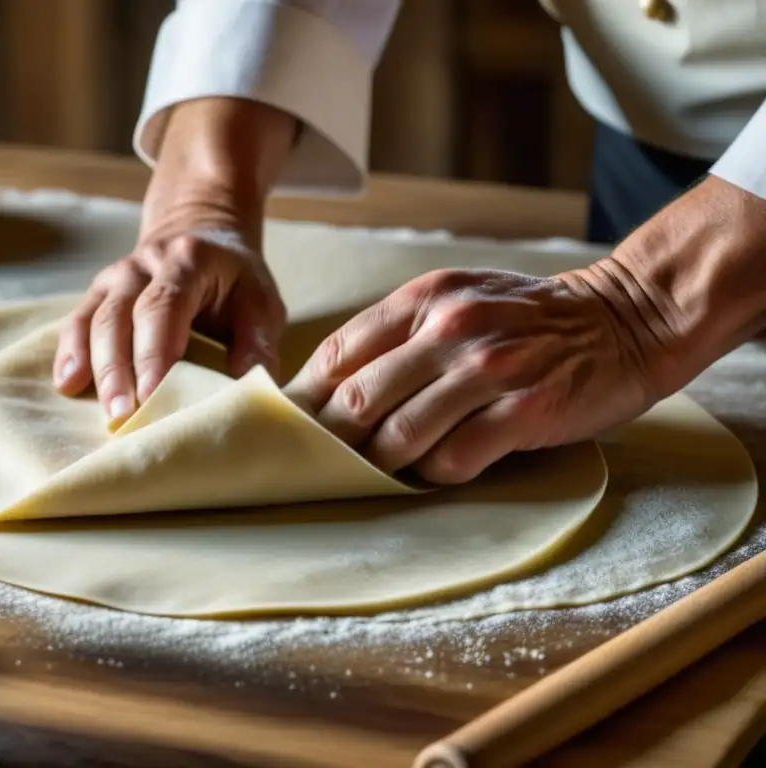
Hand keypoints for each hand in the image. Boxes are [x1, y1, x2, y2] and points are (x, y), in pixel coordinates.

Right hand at [51, 98, 295, 424]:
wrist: (200, 234)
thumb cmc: (234, 280)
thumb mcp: (261, 300)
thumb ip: (258, 342)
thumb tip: (250, 391)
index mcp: (186, 261)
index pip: (163, 306)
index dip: (155, 353)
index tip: (155, 396)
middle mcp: (143, 265)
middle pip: (119, 317)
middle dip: (119, 370)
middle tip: (124, 417)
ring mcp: (115, 278)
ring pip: (93, 321)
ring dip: (96, 369)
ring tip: (105, 414)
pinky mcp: (99, 293)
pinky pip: (77, 322)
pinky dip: (70, 354)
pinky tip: (67, 385)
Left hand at [286, 266, 676, 483]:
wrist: (623, 320)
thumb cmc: (526, 319)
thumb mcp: (458, 299)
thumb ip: (401, 334)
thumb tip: (332, 390)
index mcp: (425, 297)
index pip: (339, 353)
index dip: (306, 398)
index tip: (291, 427)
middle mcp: (450, 327)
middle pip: (358, 401)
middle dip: (332, 441)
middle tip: (322, 464)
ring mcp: (488, 369)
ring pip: (399, 436)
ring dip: (381, 463)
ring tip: (379, 471)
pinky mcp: (523, 410)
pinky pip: (453, 459)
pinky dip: (434, 474)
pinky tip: (436, 471)